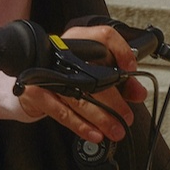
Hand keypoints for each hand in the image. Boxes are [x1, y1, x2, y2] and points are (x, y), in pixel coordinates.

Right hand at [17, 25, 147, 142]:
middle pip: (94, 76)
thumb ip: (118, 81)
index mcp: (78, 40)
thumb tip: (138, 93)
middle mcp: (61, 53)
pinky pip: (62, 113)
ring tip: (115, 129)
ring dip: (100, 118)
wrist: (31, 84)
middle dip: (114, 101)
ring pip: (79, 98)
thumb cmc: (66, 75)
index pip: (103, 37)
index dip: (120, 51)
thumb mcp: (92, 72)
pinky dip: (80, 125)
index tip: (131, 69)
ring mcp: (46, 73)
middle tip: (127, 116)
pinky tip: (94, 133)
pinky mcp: (36, 92)